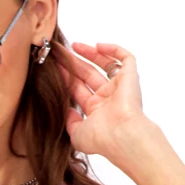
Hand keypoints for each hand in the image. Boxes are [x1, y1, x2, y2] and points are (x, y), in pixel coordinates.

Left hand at [60, 41, 151, 167]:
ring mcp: (119, 87)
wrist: (122, 135)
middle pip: (88, 74)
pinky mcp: (130, 77)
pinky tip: (97, 46)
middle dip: (73, 63)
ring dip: (89, 53)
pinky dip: (113, 50)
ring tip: (73, 45)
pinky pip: (125, 58)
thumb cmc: (102, 138)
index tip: (54, 67)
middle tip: (59, 52)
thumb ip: (69, 122)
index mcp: (96, 111)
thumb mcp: (77, 135)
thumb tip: (66, 110)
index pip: (78, 89)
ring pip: (104, 64)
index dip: (66, 77)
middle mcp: (108, 98)